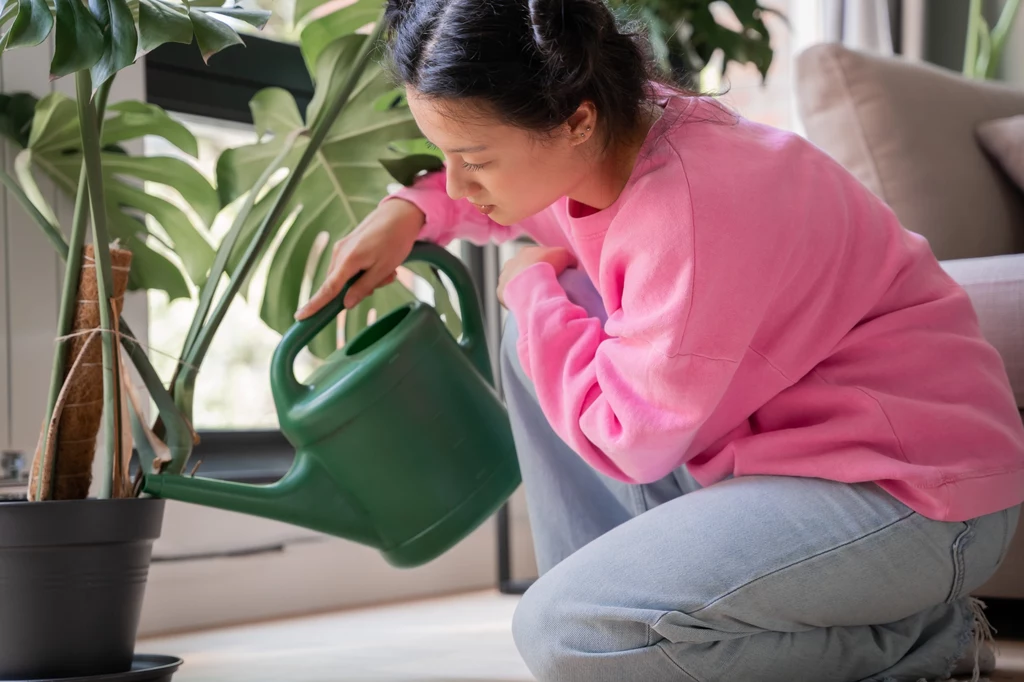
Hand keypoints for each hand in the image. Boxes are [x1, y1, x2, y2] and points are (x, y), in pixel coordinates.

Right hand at [295, 199, 424, 318]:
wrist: (400, 214)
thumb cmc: (395, 241)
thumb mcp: (383, 269)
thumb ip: (363, 287)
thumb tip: (345, 304)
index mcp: (348, 260)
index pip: (328, 289)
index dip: (315, 305)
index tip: (300, 317)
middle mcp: (340, 253)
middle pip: (339, 286)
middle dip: (359, 290)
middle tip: (385, 279)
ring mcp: (342, 248)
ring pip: (346, 277)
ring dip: (365, 279)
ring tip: (388, 269)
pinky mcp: (347, 245)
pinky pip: (350, 267)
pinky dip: (364, 270)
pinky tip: (382, 262)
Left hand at [497, 246, 576, 306]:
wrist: (532, 283)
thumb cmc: (548, 266)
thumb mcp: (565, 256)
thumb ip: (568, 259)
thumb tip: (571, 265)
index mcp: (525, 252)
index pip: (535, 257)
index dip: (544, 265)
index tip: (551, 275)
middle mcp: (511, 262)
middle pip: (522, 270)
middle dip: (531, 277)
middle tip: (543, 287)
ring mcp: (503, 277)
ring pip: (513, 283)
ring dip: (521, 289)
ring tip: (533, 298)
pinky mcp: (500, 292)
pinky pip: (508, 297)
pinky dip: (516, 300)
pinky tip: (525, 305)